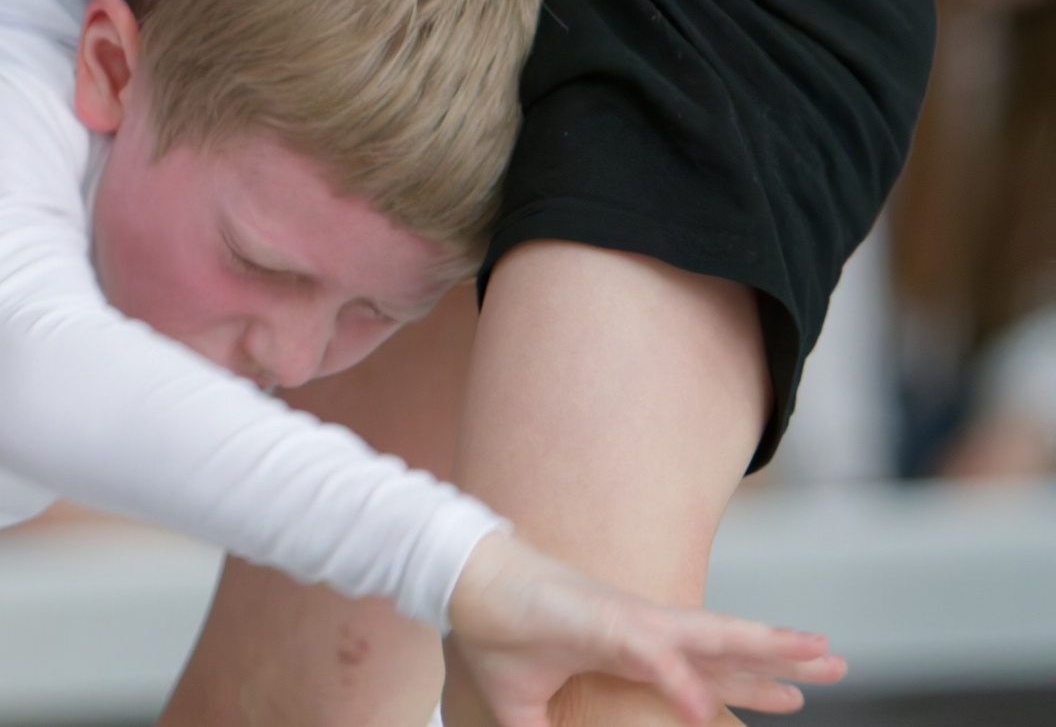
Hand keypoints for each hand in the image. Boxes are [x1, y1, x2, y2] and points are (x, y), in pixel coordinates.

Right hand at [449, 529, 845, 724]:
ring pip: (712, 638)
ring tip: (820, 653)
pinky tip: (706, 711)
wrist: (458, 584)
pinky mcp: (606, 624)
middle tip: (837, 664)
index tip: (793, 697)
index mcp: (628, 647)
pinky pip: (654, 659)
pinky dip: (682, 683)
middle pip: (725, 646)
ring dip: (766, 648)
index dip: (748, 683)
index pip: (704, 668)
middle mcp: (642, 631)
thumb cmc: (492, 632)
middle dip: (781, 659)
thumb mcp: (524, 707)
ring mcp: (630, 624)